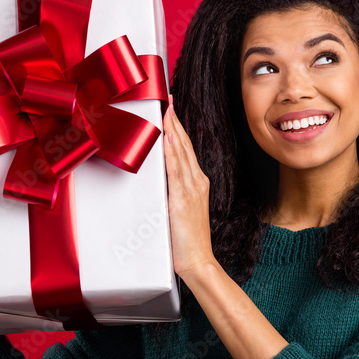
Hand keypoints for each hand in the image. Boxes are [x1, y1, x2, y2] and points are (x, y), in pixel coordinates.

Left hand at [163, 93, 216, 278]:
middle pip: (184, 144)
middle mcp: (196, 181)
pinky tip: (169, 138)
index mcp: (196, 182)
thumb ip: (172, 190)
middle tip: (168, 98)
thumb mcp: (179, 208)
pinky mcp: (183, 199)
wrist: (198, 261)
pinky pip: (177, 170)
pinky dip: (174, 152)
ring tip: (167, 109)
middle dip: (176, 120)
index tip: (170, 107)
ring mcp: (191, 189)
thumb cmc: (188, 239)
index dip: (178, 126)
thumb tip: (160, 175)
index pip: (185, 148)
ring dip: (174, 129)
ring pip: (181, 152)